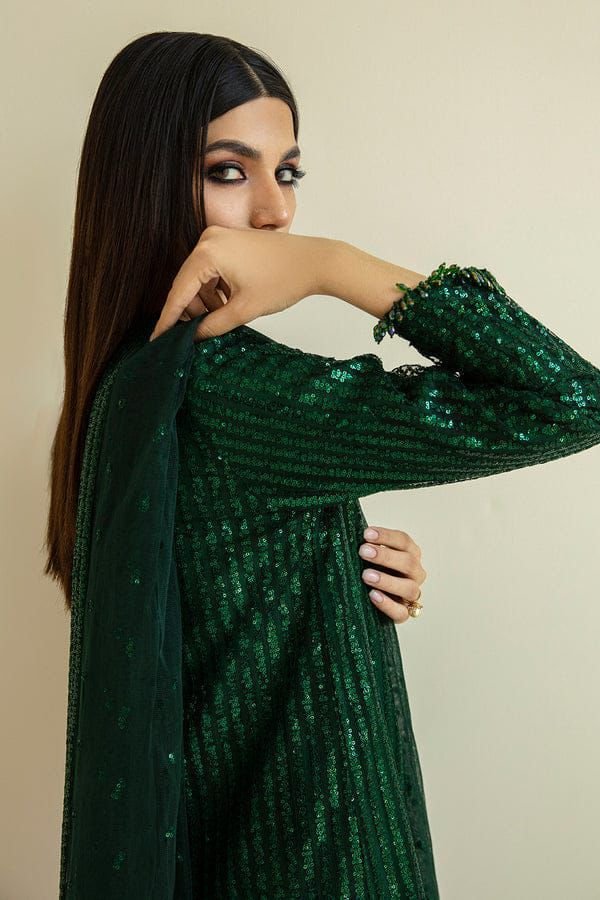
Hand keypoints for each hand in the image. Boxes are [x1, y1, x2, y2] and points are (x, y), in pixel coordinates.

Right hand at [149, 225, 336, 341]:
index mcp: (208, 252)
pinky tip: (226, 306)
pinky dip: (215, 289)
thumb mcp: (244, 310)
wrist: (315, 261)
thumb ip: (213, 325)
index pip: (179, 292)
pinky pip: (213, 269)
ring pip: (200, 278)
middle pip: (187, 283)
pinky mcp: (230, 241)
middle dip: (188, 311)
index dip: (168, 319)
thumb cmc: (284, 280)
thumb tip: (191, 338)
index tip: (158, 339)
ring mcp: (219, 237)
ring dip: (205, 301)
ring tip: (217, 321)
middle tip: (189, 336)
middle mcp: (208, 239)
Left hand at [358, 525, 426, 623]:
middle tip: (363, 552)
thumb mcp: (371, 555)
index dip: (386, 536)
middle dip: (385, 556)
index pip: (404, 541)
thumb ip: (367, 546)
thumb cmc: (371, 568)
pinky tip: (373, 595)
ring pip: (409, 588)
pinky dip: (387, 604)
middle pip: (408, 563)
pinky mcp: (403, 614)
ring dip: (387, 580)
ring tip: (366, 575)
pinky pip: (401, 612)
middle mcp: (415, 573)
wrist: (370, 599)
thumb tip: (349, 533)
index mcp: (410, 553)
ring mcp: (411, 595)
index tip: (366, 534)